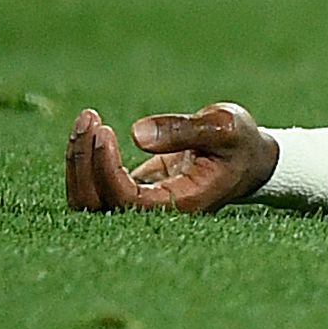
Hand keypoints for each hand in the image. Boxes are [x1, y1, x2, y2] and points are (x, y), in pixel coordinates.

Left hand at [65, 105, 277, 214]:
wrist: (249, 158)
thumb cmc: (240, 142)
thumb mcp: (223, 127)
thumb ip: (183, 130)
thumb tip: (135, 134)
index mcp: (183, 202)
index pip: (126, 199)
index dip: (105, 169)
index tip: (105, 130)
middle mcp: (157, 209)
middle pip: (96, 204)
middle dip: (83, 162)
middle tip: (91, 119)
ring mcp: (143, 202)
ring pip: (87, 198)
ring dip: (78, 160)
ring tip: (88, 119)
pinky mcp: (133, 189)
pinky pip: (93, 185)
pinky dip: (84, 159)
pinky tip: (92, 128)